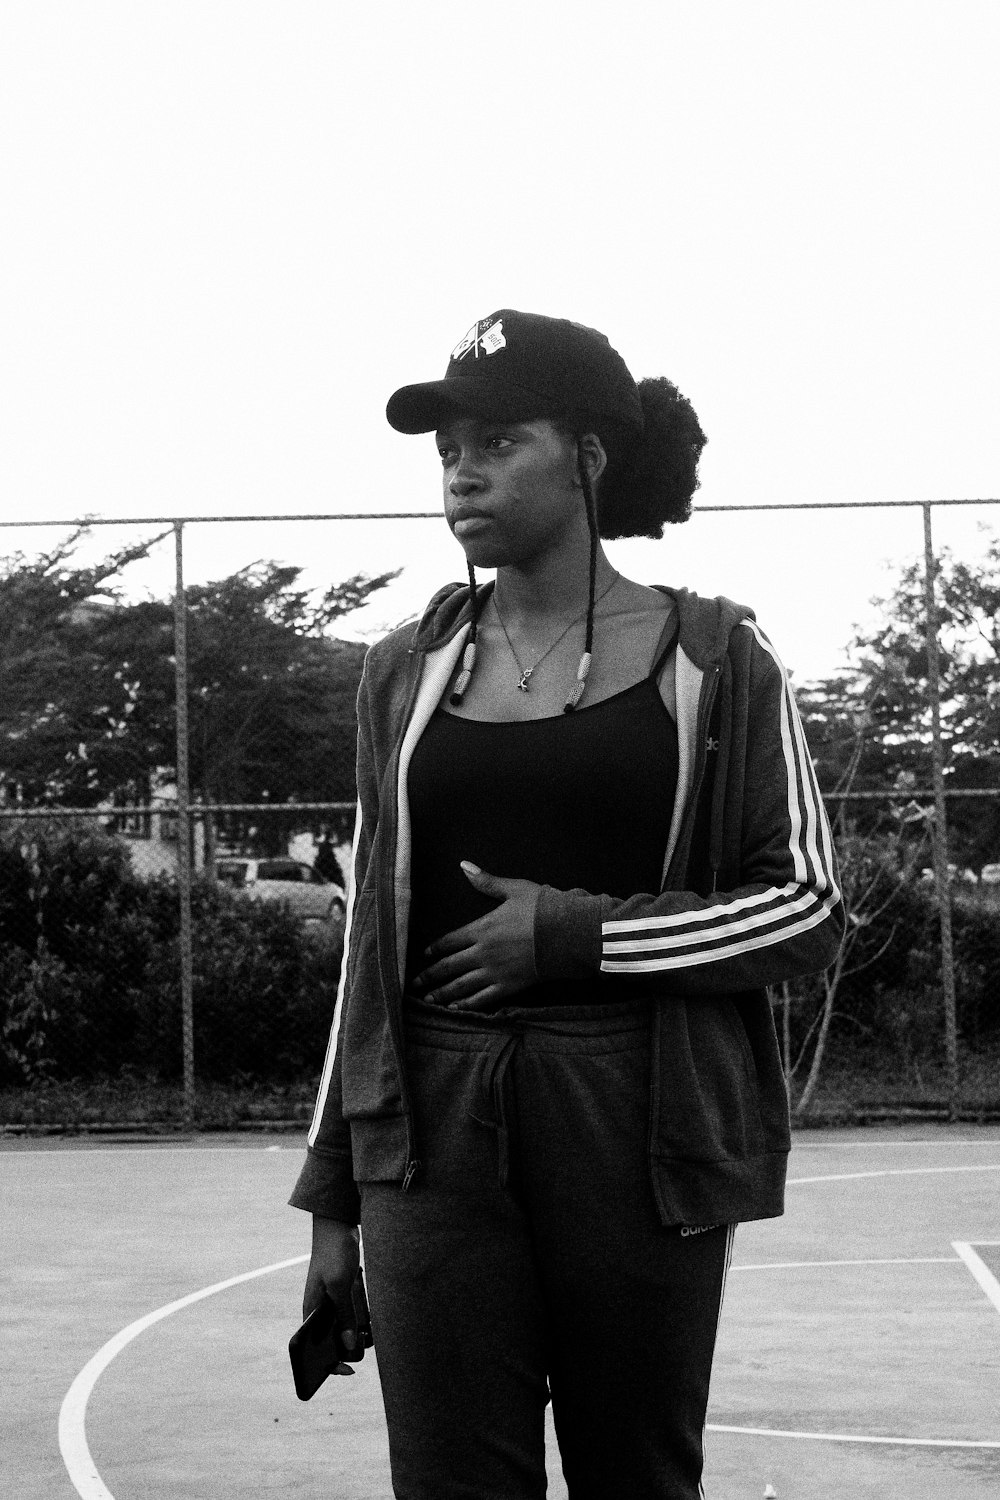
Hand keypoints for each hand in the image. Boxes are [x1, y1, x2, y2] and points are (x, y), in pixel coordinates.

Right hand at [303, 1216, 360, 1375]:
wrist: (339, 1226)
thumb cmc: (334, 1252)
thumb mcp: (339, 1284)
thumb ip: (344, 1315)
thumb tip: (349, 1345)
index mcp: (311, 1312)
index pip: (314, 1350)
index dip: (330, 1364)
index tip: (350, 1370)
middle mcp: (320, 1312)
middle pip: (335, 1342)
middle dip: (353, 1345)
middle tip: (367, 1336)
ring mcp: (333, 1304)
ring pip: (348, 1330)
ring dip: (362, 1330)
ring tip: (372, 1323)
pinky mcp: (344, 1295)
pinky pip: (355, 1315)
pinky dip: (365, 1317)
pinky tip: (374, 1313)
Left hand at [411, 861, 540, 1010]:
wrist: (567, 934)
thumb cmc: (542, 909)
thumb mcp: (514, 889)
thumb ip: (487, 882)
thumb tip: (464, 865)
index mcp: (481, 929)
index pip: (448, 941)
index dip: (434, 949)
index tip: (424, 955)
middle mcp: (483, 953)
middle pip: (448, 966)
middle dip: (429, 975)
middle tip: (414, 982)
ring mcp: (495, 972)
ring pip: (461, 986)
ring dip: (442, 993)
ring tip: (428, 999)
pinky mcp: (509, 986)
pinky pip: (482, 999)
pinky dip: (466, 1005)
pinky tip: (455, 1008)